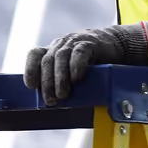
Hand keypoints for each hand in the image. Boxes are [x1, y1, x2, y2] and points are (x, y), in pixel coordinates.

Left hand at [25, 25, 147, 104]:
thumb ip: (63, 81)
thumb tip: (54, 105)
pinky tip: (77, 79)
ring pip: (61, 57)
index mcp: (53, 50)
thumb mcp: (74, 71)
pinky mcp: (90, 43)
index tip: (31, 86)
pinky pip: (79, 53)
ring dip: (60, 78)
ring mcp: (75, 42)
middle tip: (51, 101)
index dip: (31, 69)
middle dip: (47, 82)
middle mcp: (61, 44)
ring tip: (63, 95)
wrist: (117, 44)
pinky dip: (76, 66)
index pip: (35, 54)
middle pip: (47, 60)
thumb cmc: (93, 63)